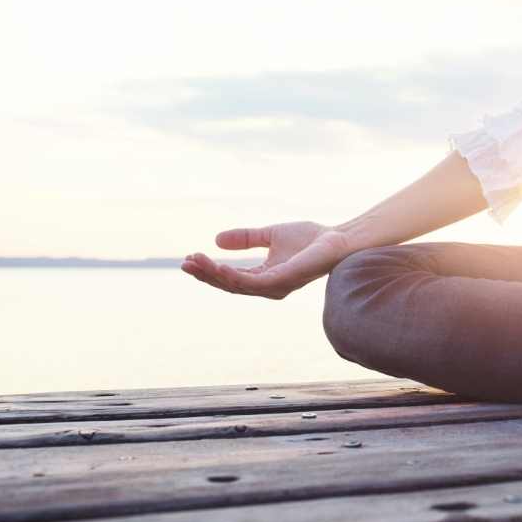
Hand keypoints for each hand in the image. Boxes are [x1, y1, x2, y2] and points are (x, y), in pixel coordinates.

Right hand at [182, 221, 353, 298]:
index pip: (232, 277)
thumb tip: (216, 240)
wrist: (336, 238)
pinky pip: (252, 283)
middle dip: (206, 275)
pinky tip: (219, 266)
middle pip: (230, 285)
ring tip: (195, 261)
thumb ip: (245, 238)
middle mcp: (269, 286)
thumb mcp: (269, 235)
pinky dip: (233, 275)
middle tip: (185, 263)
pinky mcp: (283, 281)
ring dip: (213, 274)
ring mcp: (276, 286)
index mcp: (265, 277)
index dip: (210, 269)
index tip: (190, 257)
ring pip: (236, 285)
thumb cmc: (310, 238)